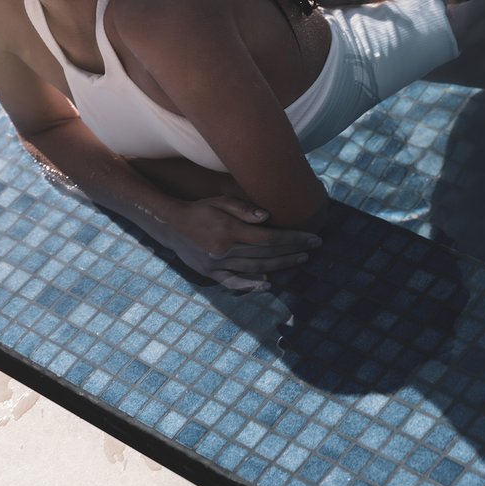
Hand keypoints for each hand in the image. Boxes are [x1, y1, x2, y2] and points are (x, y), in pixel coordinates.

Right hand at [164, 196, 322, 290]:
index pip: (269, 237)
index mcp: (229, 230)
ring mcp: (218, 264)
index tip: (312, 237)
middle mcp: (225, 250)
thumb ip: (243, 209)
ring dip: (281, 266)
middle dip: (293, 251)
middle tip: (314, 248)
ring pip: (256, 268)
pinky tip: (268, 284)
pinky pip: (234, 282)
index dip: (293, 238)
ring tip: (300, 260)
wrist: (170, 225)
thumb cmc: (199, 209)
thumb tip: (267, 217)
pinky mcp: (211, 274)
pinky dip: (251, 285)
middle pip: (267, 254)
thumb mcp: (219, 201)